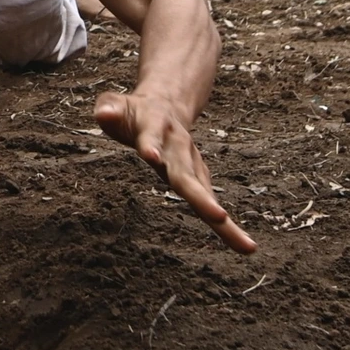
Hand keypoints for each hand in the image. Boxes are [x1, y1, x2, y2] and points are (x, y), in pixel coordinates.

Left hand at [95, 91, 255, 253]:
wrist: (166, 104)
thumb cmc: (133, 111)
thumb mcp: (115, 104)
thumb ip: (108, 108)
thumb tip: (104, 113)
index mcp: (153, 127)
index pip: (150, 136)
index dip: (150, 145)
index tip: (151, 156)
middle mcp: (177, 148)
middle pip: (187, 174)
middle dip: (202, 197)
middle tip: (219, 217)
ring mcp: (190, 163)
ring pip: (206, 193)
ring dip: (223, 219)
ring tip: (245, 245)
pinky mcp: (197, 176)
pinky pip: (209, 202)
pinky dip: (224, 225)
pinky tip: (241, 245)